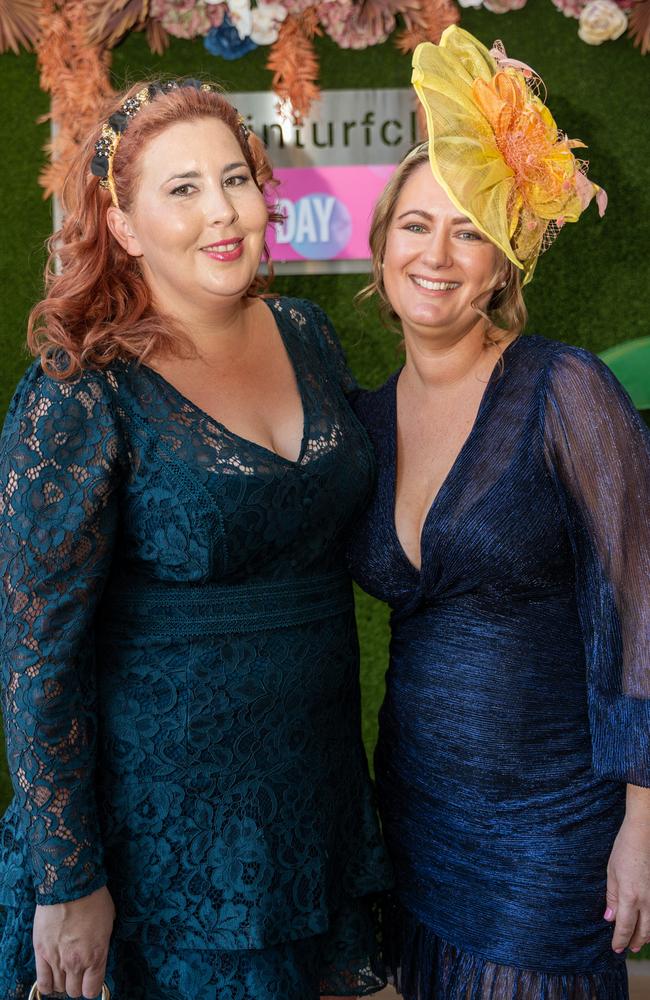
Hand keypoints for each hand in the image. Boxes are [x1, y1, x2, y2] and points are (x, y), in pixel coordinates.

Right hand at [33, 886, 114, 997]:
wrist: (70, 885)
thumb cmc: (93, 898)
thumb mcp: (109, 921)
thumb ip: (102, 942)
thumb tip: (99, 949)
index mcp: (96, 955)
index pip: (92, 989)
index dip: (92, 986)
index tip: (91, 979)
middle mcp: (76, 962)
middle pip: (74, 991)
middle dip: (77, 984)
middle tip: (78, 973)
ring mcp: (57, 959)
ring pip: (59, 988)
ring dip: (62, 982)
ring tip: (64, 971)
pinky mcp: (41, 952)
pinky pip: (42, 982)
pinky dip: (47, 985)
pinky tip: (51, 977)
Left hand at [605, 786, 649, 953]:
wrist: (644, 835)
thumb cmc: (624, 851)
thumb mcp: (611, 873)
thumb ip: (612, 897)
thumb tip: (609, 918)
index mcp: (630, 897)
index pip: (625, 927)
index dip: (620, 940)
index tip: (615, 948)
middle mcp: (646, 901)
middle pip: (642, 931)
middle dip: (634, 942)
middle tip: (628, 949)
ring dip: (646, 936)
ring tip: (639, 942)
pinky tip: (648, 925)